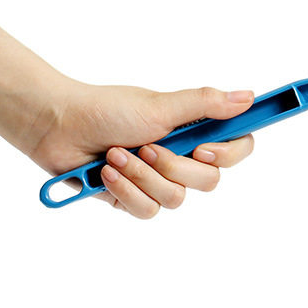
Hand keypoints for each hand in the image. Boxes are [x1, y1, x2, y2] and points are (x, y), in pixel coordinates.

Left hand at [31, 82, 254, 217]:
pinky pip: (147, 210)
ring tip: (118, 156)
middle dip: (175, 167)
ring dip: (143, 176)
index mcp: (195, 130)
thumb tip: (248, 97)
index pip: (238, 147)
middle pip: (210, 180)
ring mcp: (159, 180)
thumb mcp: (162, 105)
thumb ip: (207, 104)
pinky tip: (107, 173)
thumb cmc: (107, 110)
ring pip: (177, 198)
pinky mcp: (135, 198)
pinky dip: (126, 190)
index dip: (229, 153)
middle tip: (149, 147)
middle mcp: (183, 156)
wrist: (59, 128)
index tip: (204, 148)